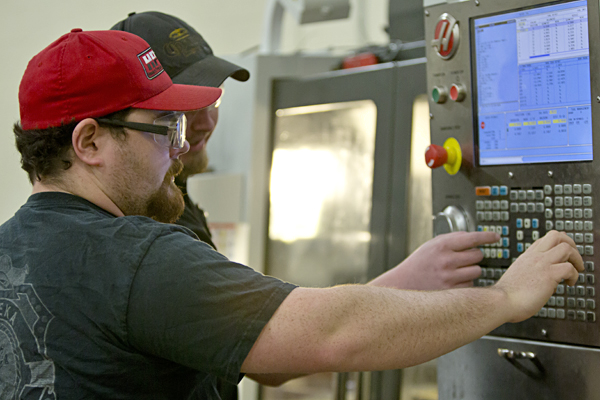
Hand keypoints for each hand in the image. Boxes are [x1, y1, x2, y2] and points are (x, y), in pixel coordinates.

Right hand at [368, 231, 499, 289]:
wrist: (403, 284)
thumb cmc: (418, 264)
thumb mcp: (430, 245)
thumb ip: (451, 240)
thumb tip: (472, 237)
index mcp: (441, 245)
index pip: (472, 238)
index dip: (487, 236)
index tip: (496, 236)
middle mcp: (447, 260)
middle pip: (478, 255)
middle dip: (473, 256)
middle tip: (463, 259)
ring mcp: (449, 277)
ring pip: (476, 271)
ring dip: (470, 270)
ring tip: (456, 271)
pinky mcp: (452, 291)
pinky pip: (471, 285)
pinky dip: (465, 283)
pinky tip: (453, 282)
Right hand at [494, 230, 582, 322]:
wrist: (501, 302)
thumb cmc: (508, 296)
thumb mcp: (518, 276)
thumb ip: (530, 273)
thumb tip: (545, 281)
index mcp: (527, 257)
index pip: (545, 240)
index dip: (558, 244)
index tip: (564, 255)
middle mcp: (535, 257)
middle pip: (557, 236)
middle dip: (571, 245)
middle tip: (574, 259)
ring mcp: (542, 264)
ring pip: (566, 248)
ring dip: (577, 259)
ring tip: (576, 271)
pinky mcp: (548, 275)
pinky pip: (570, 268)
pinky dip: (574, 276)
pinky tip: (569, 284)